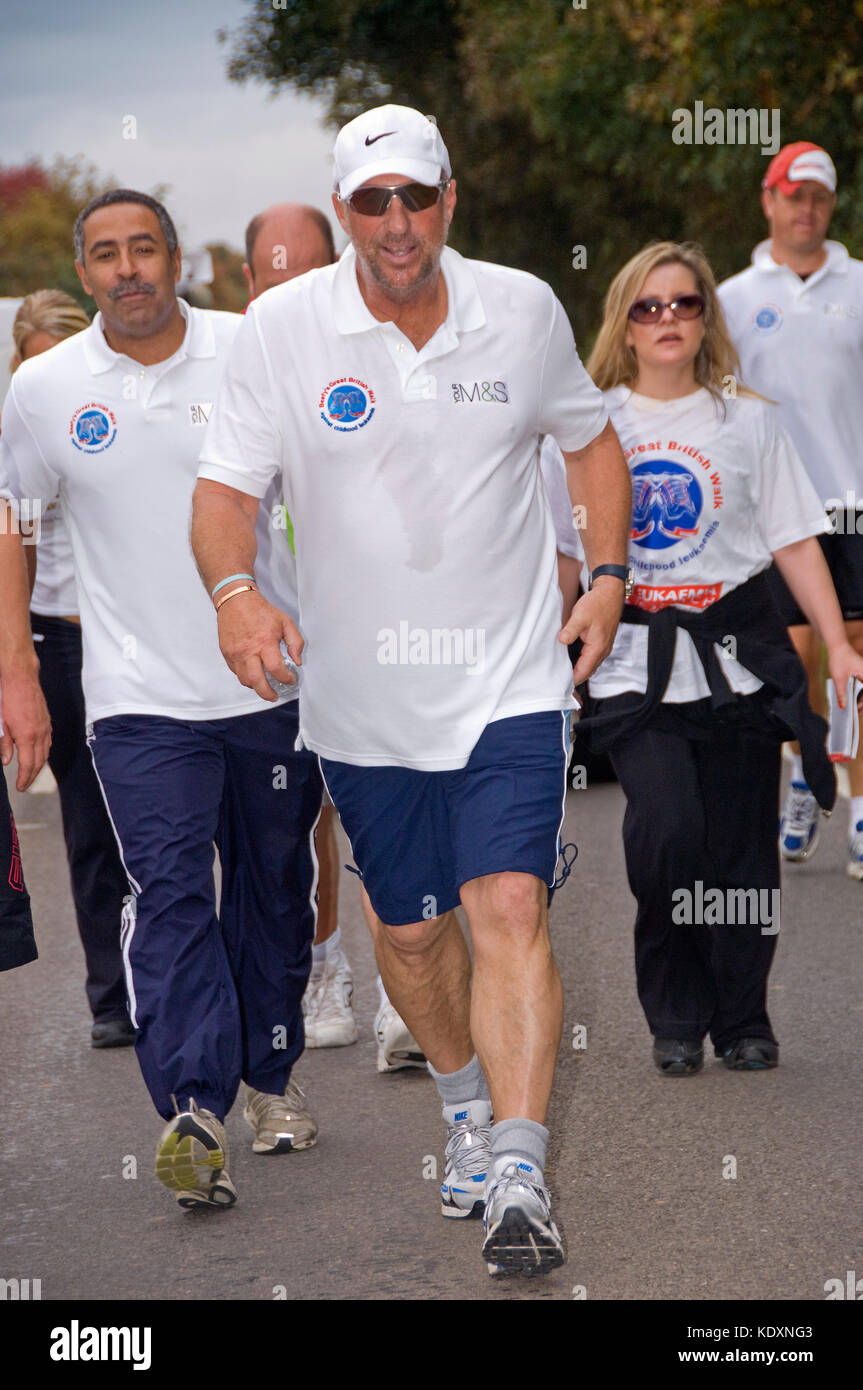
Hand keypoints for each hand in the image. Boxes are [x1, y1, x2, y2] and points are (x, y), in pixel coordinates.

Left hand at [0, 666, 51, 789]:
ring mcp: (45, 726)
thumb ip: (4, 743)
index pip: (28, 764)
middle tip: (24, 785)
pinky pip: (48, 741)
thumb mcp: (0, 722)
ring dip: (39, 765)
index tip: (20, 787)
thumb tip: (7, 761)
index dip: (24, 778)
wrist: (20, 676)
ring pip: (46, 752)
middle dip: (32, 776)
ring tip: (30, 773)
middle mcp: (40, 733)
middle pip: (39, 761)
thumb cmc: (7, 696)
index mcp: (27, 735)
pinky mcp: (47, 720)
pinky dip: (44, 752)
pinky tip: (38, 753)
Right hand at [216, 590, 304, 701]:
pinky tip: (254, 674)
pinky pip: (236, 672)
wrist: (236, 601)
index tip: (291, 679)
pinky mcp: (226, 653)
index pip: (276, 669)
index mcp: (265, 642)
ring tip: (265, 687)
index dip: (286, 678)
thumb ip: (296, 642)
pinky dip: (246, 677)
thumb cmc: (260, 610)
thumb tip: (298, 661)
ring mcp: (235, 653)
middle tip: (275, 696)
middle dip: (268, 694)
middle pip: (257, 682)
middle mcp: (248, 650)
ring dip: (256, 687)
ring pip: (244, 680)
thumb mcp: (285, 622)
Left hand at [559, 577, 624, 685]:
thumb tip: (562, 641)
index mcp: (597, 648)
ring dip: (580, 670)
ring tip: (565, 673)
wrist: (610, 592)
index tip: (560, 685)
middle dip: (576, 678)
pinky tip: (574, 660)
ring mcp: (604, 646)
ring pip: (591, 665)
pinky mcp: (603, 641)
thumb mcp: (580, 616)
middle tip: (560, 682)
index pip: (584, 671)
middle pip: (588, 671)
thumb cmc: (597, 603)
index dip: (572, 679)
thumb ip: (570, 630)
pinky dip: (584, 662)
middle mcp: (603, 650)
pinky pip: (593, 658)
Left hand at [825, 642, 862, 708]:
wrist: (837, 646)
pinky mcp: (860, 671)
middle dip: (861, 700)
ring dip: (859, 695)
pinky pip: (861, 683)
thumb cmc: (839, 658)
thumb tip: (843, 706)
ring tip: (851, 703)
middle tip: (854, 709)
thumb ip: (841, 693)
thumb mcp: (838, 679)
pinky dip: (857, 689)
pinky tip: (850, 694)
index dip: (862, 703)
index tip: (857, 709)